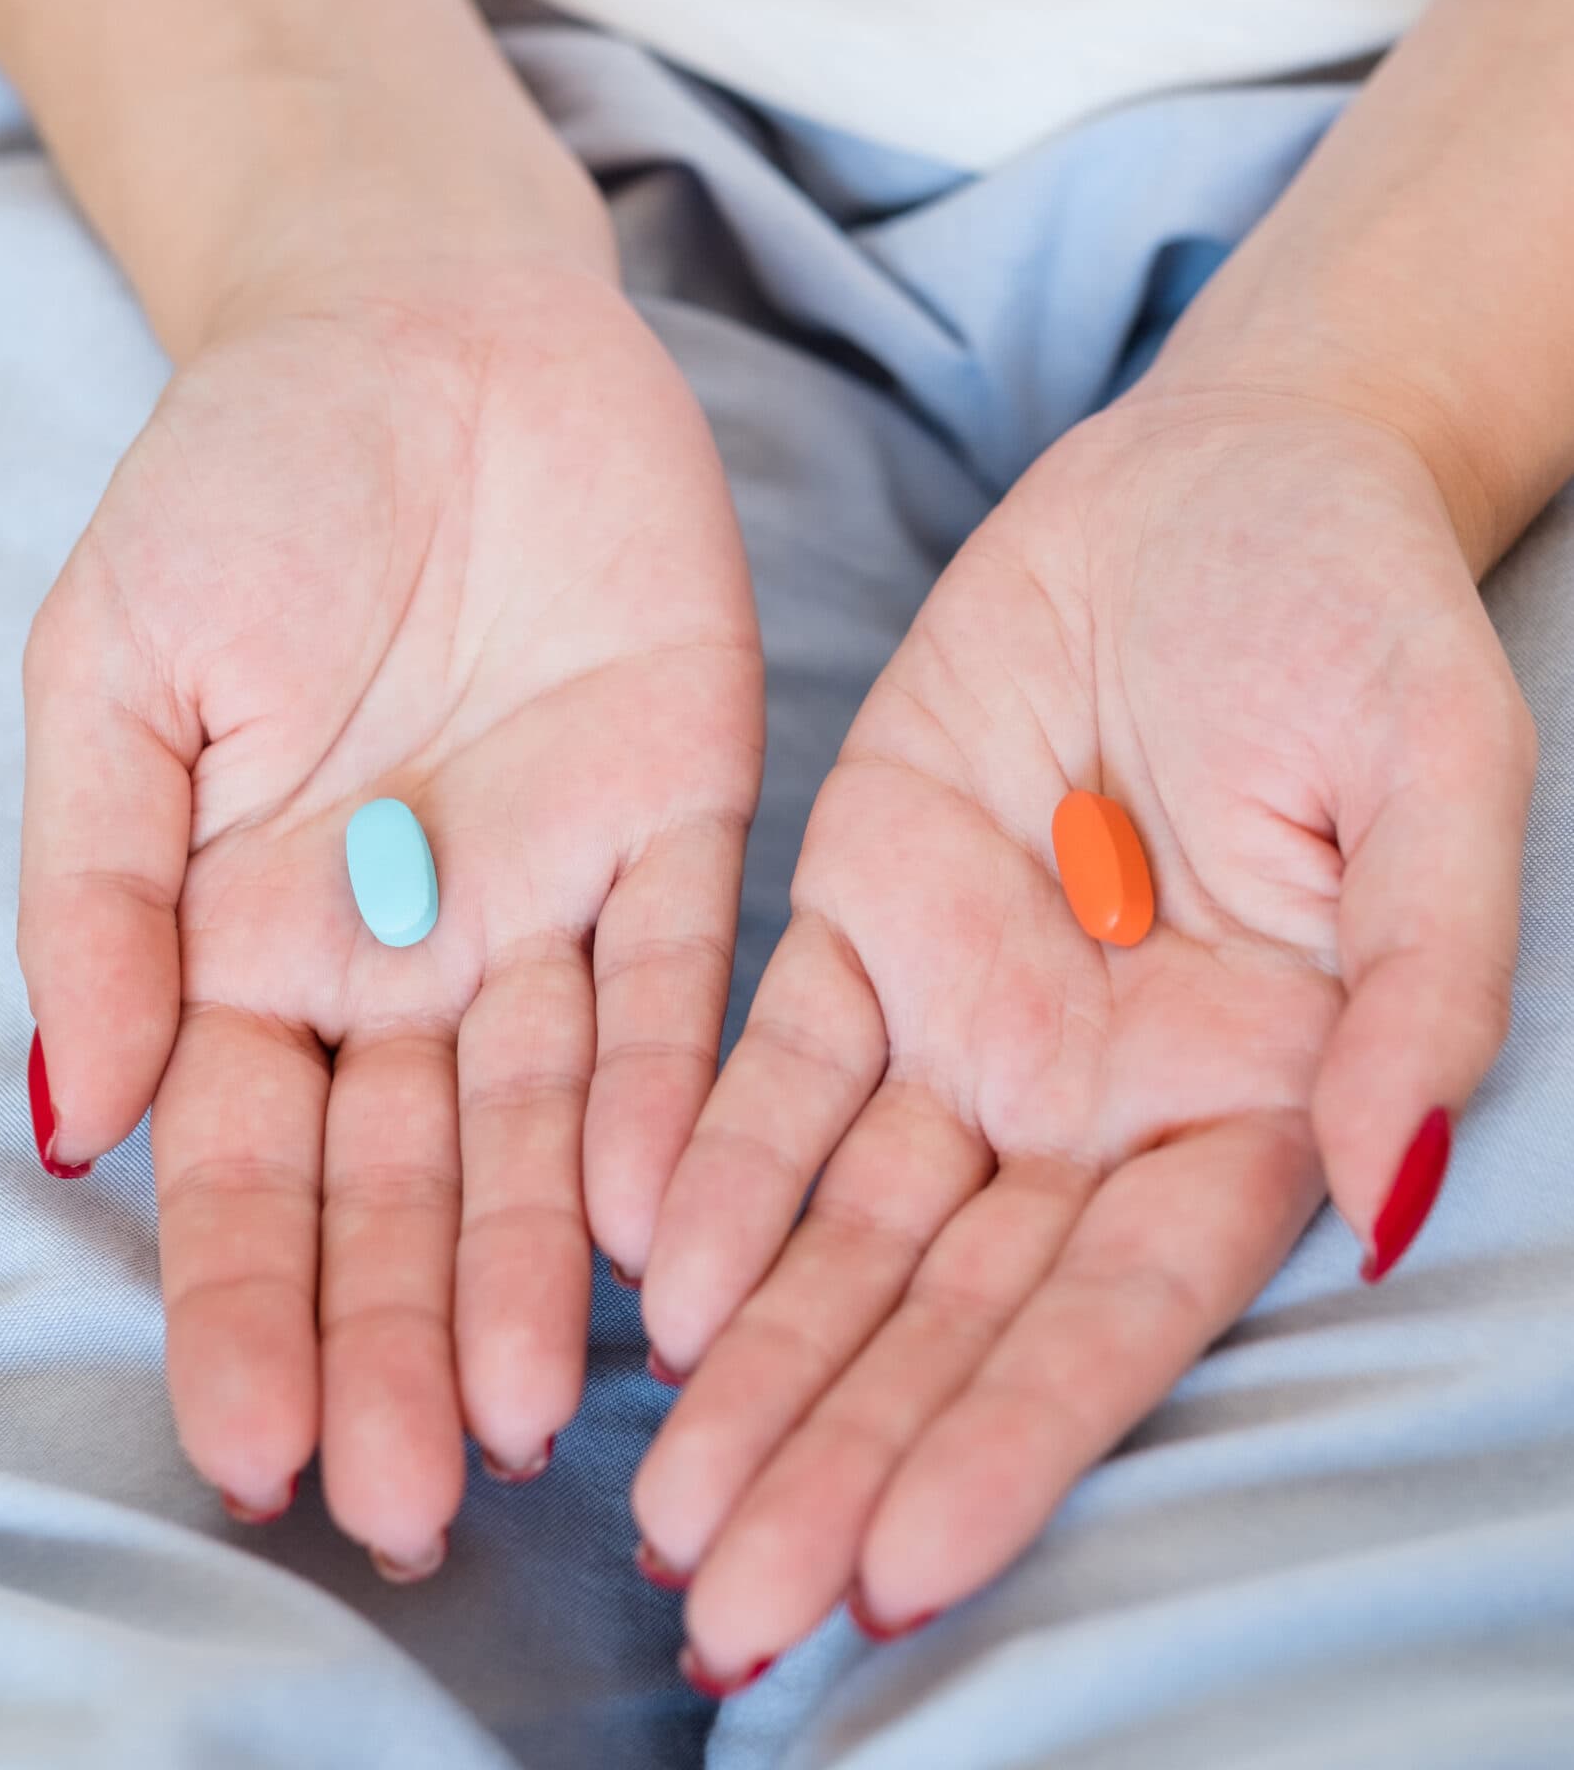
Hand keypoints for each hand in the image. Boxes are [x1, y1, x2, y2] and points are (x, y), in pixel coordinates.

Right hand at [17, 252, 761, 1570]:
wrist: (421, 318)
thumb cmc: (246, 478)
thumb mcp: (119, 667)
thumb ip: (97, 888)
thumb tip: (74, 1117)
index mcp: (254, 934)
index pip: (248, 1160)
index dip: (248, 1304)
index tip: (256, 1450)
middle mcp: (410, 949)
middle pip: (405, 1182)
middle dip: (404, 1338)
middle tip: (417, 1501)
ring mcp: (551, 892)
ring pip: (545, 1120)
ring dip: (538, 1268)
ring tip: (540, 1420)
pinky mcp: (681, 813)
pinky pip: (677, 979)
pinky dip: (665, 1094)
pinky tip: (661, 1222)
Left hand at [632, 384, 1533, 1677]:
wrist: (1226, 468)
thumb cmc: (1356, 614)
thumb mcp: (1433, 769)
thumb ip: (1421, 973)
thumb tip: (1373, 1179)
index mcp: (1246, 1091)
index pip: (1121, 1305)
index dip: (1018, 1436)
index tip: (908, 1567)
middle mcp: (1093, 1088)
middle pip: (958, 1308)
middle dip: (846, 1453)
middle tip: (729, 1609)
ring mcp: (968, 1007)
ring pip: (848, 1224)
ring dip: (758, 1364)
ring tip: (664, 1511)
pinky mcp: (864, 906)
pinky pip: (774, 1064)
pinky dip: (712, 1170)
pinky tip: (644, 1277)